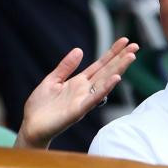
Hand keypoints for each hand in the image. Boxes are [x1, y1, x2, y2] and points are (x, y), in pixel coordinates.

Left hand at [15, 37, 138, 148]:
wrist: (30, 127)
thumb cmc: (40, 107)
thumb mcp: (52, 80)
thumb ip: (66, 67)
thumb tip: (79, 50)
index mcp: (79, 82)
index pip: (100, 65)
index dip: (112, 53)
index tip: (124, 40)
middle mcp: (84, 90)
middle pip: (107, 71)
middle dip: (121, 58)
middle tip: (136, 45)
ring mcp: (83, 100)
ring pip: (105, 82)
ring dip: (119, 70)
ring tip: (131, 57)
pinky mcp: (78, 111)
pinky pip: (94, 99)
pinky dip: (105, 89)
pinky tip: (116, 79)